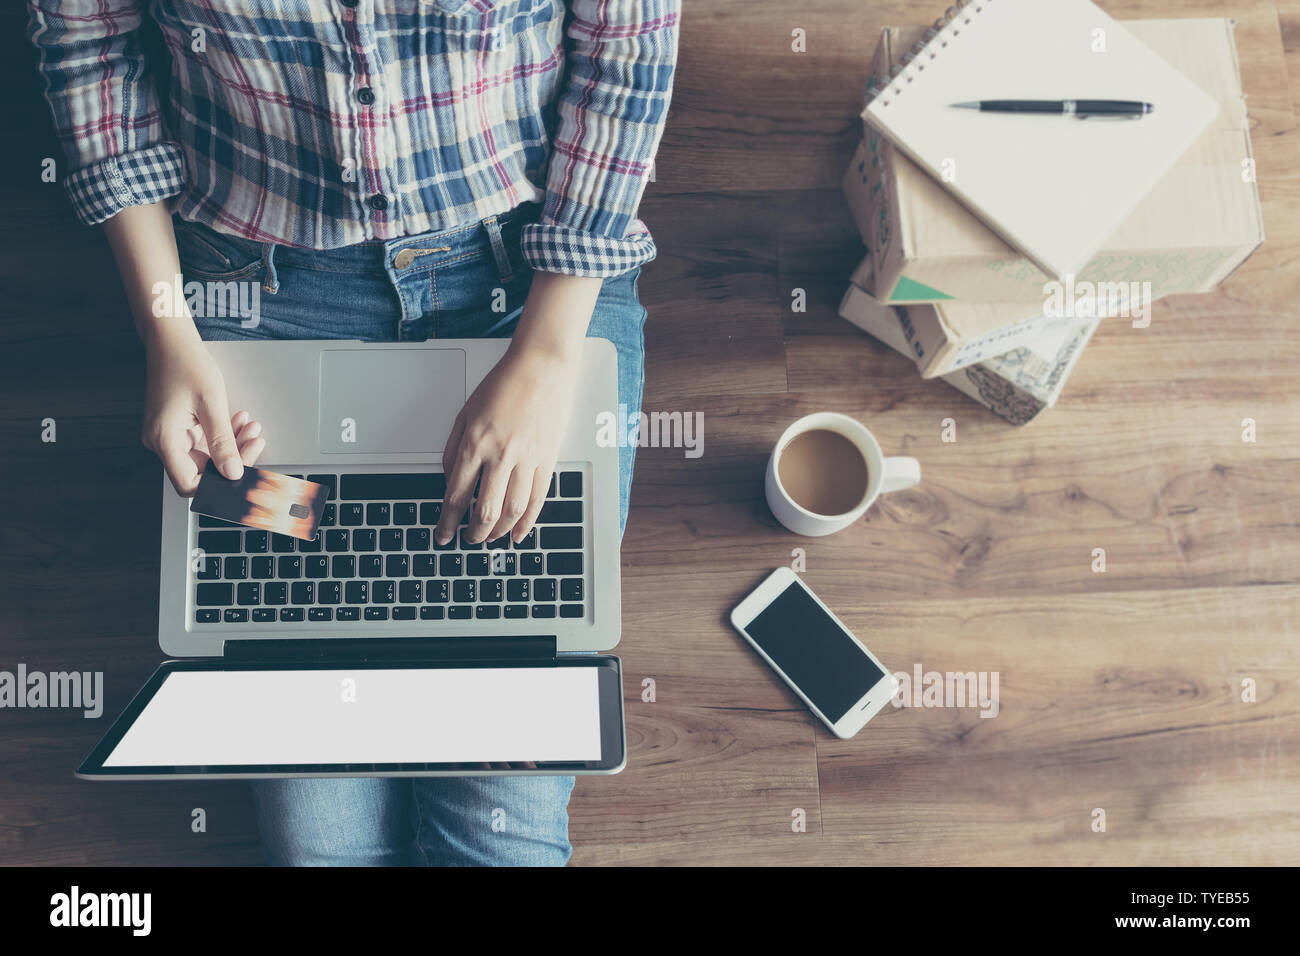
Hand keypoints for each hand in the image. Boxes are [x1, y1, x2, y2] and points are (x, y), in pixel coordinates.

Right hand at [142, 326, 264, 495]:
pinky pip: (204, 441)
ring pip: (206, 455)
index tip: (243, 473)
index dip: (218, 485)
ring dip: (232, 444)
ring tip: (251, 427)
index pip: (190, 484)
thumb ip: (223, 442)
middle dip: (233, 459)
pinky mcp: (178, 427)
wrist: (171, 340)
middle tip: (256, 441)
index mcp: (164, 439)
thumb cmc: (185, 363)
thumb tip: (232, 472)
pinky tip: (239, 422)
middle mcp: (162, 441)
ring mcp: (169, 435)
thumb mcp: (212, 403)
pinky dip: (224, 434)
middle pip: (201, 470)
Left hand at [434, 344, 580, 545]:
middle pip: (484, 510)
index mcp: (475, 443)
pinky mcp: (547, 459)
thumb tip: (449, 481)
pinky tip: (517, 533)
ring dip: (498, 531)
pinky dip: (527, 522)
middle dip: (473, 533)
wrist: (541, 366)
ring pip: (512, 510)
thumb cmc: (504, 384)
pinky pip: (538, 499)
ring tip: (490, 537)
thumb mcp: (465, 413)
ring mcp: (527, 459)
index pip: (456, 494)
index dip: (447, 521)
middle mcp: (500, 454)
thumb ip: (453, 449)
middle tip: (468, 539)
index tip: (443, 534)